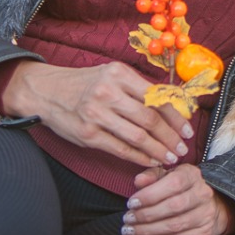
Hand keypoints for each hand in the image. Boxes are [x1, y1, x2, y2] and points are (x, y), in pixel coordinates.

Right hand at [0, 62, 190, 167]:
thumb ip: (138, 89)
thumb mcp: (112, 75)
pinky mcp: (88, 134)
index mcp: (120, 74)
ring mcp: (97, 114)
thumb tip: (173, 108)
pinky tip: (150, 161)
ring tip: (169, 158)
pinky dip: (139, 157)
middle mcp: (109, 92)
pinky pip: (120, 149)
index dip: (177, 117)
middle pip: (150, 119)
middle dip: (170, 138)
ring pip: (137, 136)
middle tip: (181, 149)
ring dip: (158, 150)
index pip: (157, 97)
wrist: (46, 91)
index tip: (187, 131)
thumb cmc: (86, 84)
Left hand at [124, 165, 234, 234]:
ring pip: (175, 226)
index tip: (131, 203)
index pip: (173, 183)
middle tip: (128, 220)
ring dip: (148, 230)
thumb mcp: (166, 176)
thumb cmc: (179, 190)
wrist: (207, 206)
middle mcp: (203, 194)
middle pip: (174, 206)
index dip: (150, 195)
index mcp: (192, 175)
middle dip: (146, 215)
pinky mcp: (205, 234)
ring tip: (131, 231)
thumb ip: (151, 176)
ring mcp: (206, 215)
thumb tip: (138, 181)